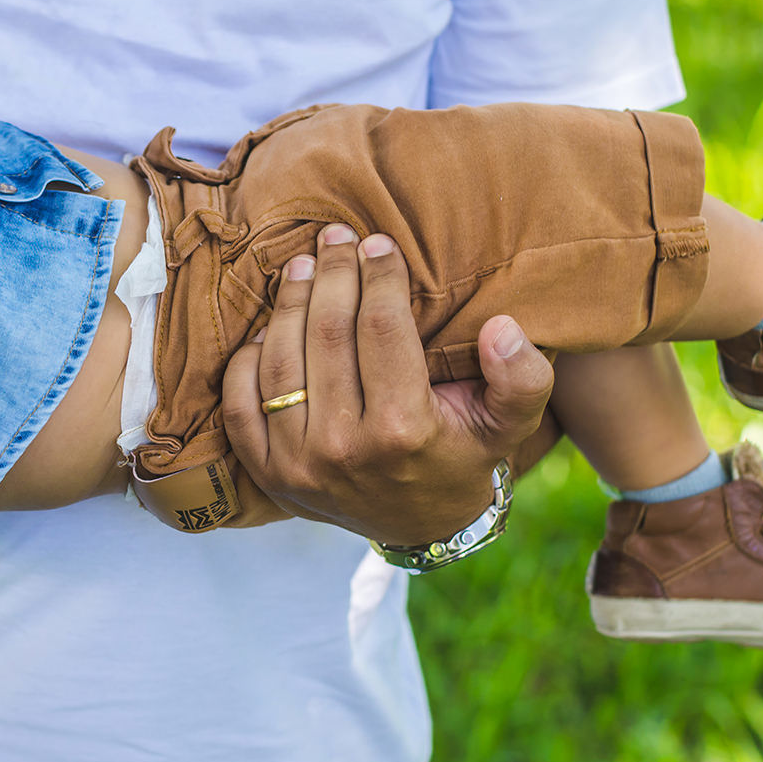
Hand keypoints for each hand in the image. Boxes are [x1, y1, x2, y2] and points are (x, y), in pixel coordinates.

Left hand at [220, 226, 555, 546]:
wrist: (418, 525)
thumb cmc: (462, 456)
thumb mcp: (508, 424)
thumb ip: (522, 378)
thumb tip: (502, 328)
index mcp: (403, 431)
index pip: (381, 330)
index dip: (379, 277)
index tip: (379, 243)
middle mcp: (343, 449)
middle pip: (328, 336)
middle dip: (333, 275)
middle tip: (337, 236)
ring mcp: (296, 463)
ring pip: (281, 360)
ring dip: (289, 303)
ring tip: (304, 266)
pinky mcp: (265, 471)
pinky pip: (240, 400)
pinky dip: (249, 356)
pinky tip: (271, 324)